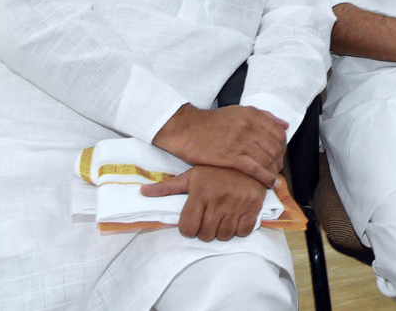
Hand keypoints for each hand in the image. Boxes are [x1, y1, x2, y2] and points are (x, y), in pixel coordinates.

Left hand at [141, 165, 266, 241]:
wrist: (248, 160)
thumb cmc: (216, 170)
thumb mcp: (191, 176)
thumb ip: (167, 188)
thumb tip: (142, 193)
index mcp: (201, 193)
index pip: (188, 227)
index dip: (188, 228)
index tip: (192, 221)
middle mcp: (218, 200)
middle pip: (206, 235)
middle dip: (204, 231)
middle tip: (207, 220)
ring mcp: (237, 205)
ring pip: (224, 236)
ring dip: (220, 232)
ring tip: (220, 220)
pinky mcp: (253, 207)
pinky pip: (243, 232)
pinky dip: (238, 230)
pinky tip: (235, 220)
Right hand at [152, 104, 288, 187]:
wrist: (187, 129)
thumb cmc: (212, 122)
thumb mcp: (239, 112)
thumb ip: (264, 116)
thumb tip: (285, 125)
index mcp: (252, 115)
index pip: (278, 132)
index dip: (283, 145)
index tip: (281, 153)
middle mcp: (249, 127)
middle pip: (275, 146)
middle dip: (279, 159)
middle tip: (278, 167)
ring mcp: (240, 141)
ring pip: (267, 158)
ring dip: (274, 169)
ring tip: (274, 176)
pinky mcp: (231, 156)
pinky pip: (255, 169)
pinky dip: (266, 177)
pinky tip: (271, 183)